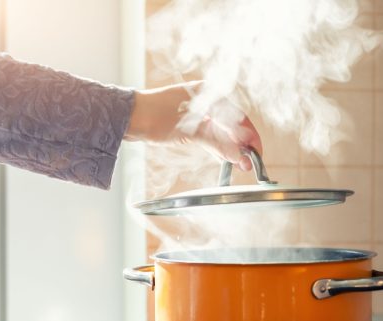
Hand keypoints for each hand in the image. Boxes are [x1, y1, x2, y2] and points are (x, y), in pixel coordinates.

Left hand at [124, 82, 261, 170]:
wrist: (127, 117)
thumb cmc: (155, 116)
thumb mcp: (191, 132)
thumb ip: (219, 145)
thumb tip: (240, 157)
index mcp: (209, 93)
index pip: (239, 117)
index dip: (250, 137)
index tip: (256, 154)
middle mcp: (206, 99)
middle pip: (232, 125)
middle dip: (241, 145)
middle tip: (249, 164)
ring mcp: (197, 111)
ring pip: (222, 132)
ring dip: (231, 148)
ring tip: (239, 164)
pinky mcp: (189, 122)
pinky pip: (210, 135)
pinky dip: (218, 147)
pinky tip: (225, 158)